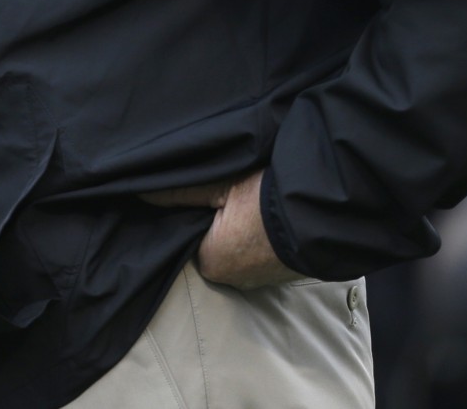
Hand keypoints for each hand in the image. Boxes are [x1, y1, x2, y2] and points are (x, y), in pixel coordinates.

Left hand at [142, 171, 299, 288]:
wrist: (325, 215)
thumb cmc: (268, 201)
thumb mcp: (221, 186)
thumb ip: (180, 190)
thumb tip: (140, 191)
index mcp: (210, 262)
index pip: (190, 235)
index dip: (195, 213)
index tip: (205, 192)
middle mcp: (232, 279)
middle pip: (212, 244)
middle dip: (217, 224)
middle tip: (229, 194)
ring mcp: (260, 280)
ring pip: (237, 250)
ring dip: (241, 232)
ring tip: (250, 203)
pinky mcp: (281, 274)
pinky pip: (259, 255)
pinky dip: (259, 239)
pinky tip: (265, 217)